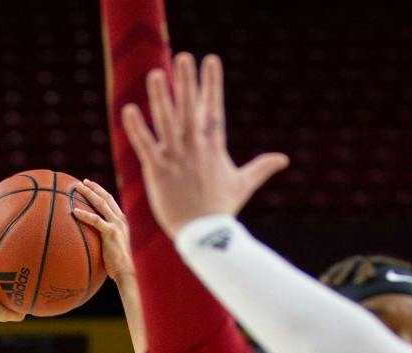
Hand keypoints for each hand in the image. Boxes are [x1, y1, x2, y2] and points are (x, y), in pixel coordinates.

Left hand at [73, 180, 135, 285]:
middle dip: (94, 188)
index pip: (111, 201)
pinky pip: (95, 220)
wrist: (126, 271)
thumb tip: (90, 238)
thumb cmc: (118, 264)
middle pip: (106, 198)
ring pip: (101, 204)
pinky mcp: (111, 233)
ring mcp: (116, 225)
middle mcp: (120, 220)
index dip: (100, 192)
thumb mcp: (113, 246)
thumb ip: (105, 238)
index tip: (90, 185)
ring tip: (76, 189)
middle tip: (82, 182)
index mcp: (122, 221)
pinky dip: (84, 215)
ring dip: (88, 194)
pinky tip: (74, 211)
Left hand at [120, 52, 288, 237]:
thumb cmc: (222, 210)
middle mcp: (194, 147)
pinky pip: (145, 146)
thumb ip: (261, 167)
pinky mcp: (158, 171)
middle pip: (190, 108)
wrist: (204, 235)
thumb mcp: (244, 184)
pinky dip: (136, 129)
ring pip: (166, 122)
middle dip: (187, 82)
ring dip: (160, 98)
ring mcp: (176, 158)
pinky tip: (128, 110)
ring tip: (155, 74)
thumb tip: (284, 159)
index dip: (212, 83)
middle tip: (185, 57)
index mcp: (213, 146)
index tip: (211, 60)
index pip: (213, 107)